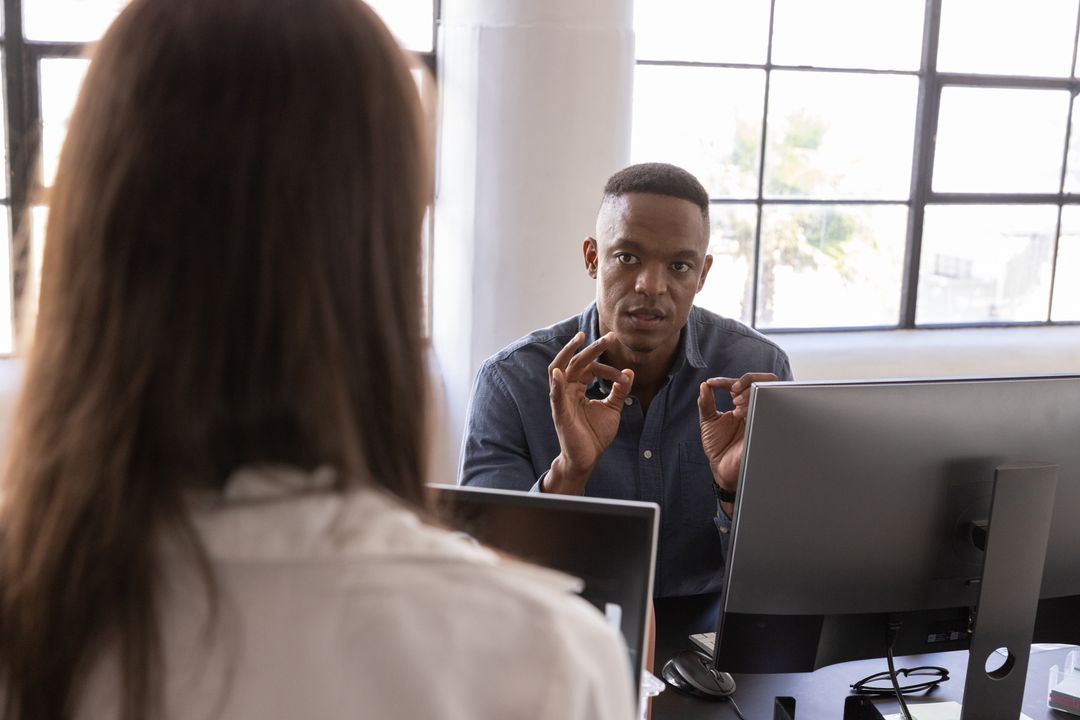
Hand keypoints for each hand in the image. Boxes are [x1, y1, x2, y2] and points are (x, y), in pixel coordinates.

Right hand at [544, 331, 633, 493]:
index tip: (625, 376)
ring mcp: (561, 399)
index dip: (609, 369)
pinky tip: (559, 372)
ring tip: (579, 338)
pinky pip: (555, 395)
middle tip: (610, 336)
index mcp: (578, 388)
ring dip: (569, 353)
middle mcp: (568, 390)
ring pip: (560, 369)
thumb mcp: (612, 408)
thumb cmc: (595, 434)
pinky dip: (556, 383)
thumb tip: (629, 372)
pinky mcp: (559, 412)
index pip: (591, 368)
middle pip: (576, 362)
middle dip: (592, 348)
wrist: (587, 458)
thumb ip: (619, 391)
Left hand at [698, 372, 777, 497]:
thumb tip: (704, 385)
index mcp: (742, 405)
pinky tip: (743, 414)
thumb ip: (706, 403)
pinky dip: (755, 408)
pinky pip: (768, 413)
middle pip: (763, 382)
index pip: (740, 384)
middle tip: (733, 392)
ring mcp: (760, 418)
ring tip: (737, 405)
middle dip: (748, 381)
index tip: (712, 383)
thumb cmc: (718, 447)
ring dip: (752, 394)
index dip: (726, 380)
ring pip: (767, 394)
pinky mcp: (765, 428)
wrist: (723, 469)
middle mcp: (753, 409)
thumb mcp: (708, 422)